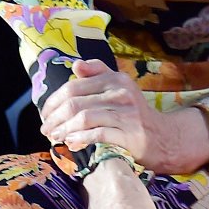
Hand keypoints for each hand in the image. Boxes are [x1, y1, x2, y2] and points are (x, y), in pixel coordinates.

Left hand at [40, 59, 208, 174]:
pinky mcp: (130, 134)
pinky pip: (98, 134)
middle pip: (75, 102)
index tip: (45, 114)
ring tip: (55, 137)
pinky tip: (72, 142)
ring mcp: (126, 114)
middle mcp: (120, 93)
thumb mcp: (120, 88)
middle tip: (46, 129)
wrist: (164, 137)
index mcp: (115, 79)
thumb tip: (75, 65)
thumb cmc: (134, 113)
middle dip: (55, 117)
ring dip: (64, 129)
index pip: (74, 86)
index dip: (54, 101)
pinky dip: (81, 138)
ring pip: (84, 118)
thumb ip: (98, 74)